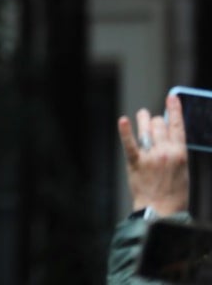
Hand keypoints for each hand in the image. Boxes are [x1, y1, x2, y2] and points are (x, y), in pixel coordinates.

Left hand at [117, 93, 188, 216]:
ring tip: (142, 115)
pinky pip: (130, 143)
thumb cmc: (175, 193)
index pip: (178, 126)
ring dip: (144, 119)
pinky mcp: (135, 162)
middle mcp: (165, 151)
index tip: (172, 97)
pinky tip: (123, 121)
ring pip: (146, 128)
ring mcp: (150, 156)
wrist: (162, 211)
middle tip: (154, 121)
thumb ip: (176, 152)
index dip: (174, 109)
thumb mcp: (183, 171)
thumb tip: (170, 136)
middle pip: (160, 124)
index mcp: (180, 153)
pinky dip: (125, 131)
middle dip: (157, 121)